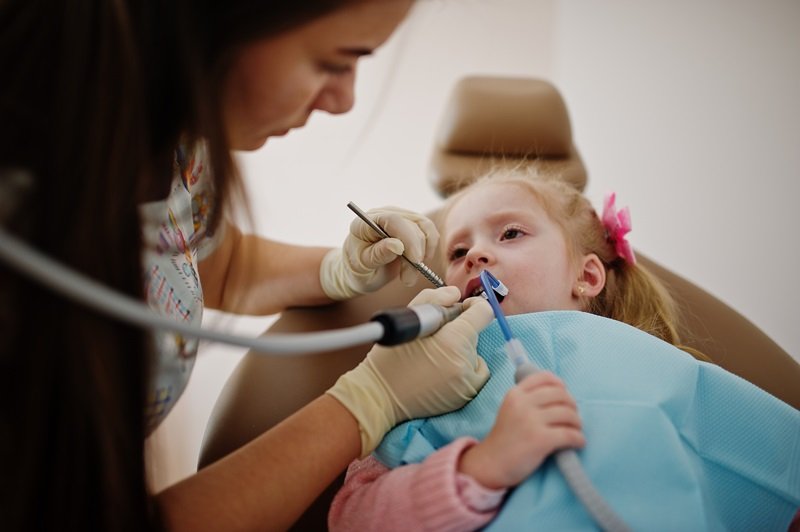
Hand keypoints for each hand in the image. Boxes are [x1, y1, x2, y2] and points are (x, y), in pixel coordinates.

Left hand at [320, 206, 438, 299]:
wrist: (361, 272)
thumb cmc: (358, 270)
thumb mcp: (363, 267)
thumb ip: (378, 255)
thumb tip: (397, 246)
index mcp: (364, 222)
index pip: (393, 220)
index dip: (408, 239)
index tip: (415, 261)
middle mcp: (383, 215)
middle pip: (411, 225)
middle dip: (415, 255)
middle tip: (408, 280)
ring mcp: (399, 217)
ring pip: (424, 228)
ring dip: (423, 254)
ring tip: (409, 276)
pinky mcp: (411, 224)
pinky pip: (429, 232)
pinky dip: (429, 249)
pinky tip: (419, 264)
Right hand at [326, 286, 493, 455]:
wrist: (380, 396)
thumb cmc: (390, 357)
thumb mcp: (409, 318)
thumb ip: (435, 299)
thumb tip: (456, 295)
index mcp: (453, 340)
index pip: (483, 313)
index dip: (473, 306)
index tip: (462, 309)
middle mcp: (464, 363)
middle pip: (475, 334)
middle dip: (459, 331)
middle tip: (434, 338)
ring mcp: (467, 383)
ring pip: (475, 354)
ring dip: (462, 351)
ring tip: (435, 357)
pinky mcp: (466, 397)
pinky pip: (475, 374)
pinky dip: (464, 370)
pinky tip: (441, 371)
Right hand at [458, 371, 584, 488]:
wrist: (492, 463)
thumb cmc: (505, 438)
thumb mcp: (510, 409)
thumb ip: (527, 398)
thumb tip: (559, 392)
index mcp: (515, 394)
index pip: (544, 377)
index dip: (560, 384)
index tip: (565, 394)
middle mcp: (523, 403)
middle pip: (560, 395)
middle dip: (572, 405)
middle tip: (572, 417)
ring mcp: (531, 421)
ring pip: (568, 414)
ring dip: (577, 423)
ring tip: (576, 430)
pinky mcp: (540, 440)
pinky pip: (570, 434)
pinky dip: (579, 439)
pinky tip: (578, 443)